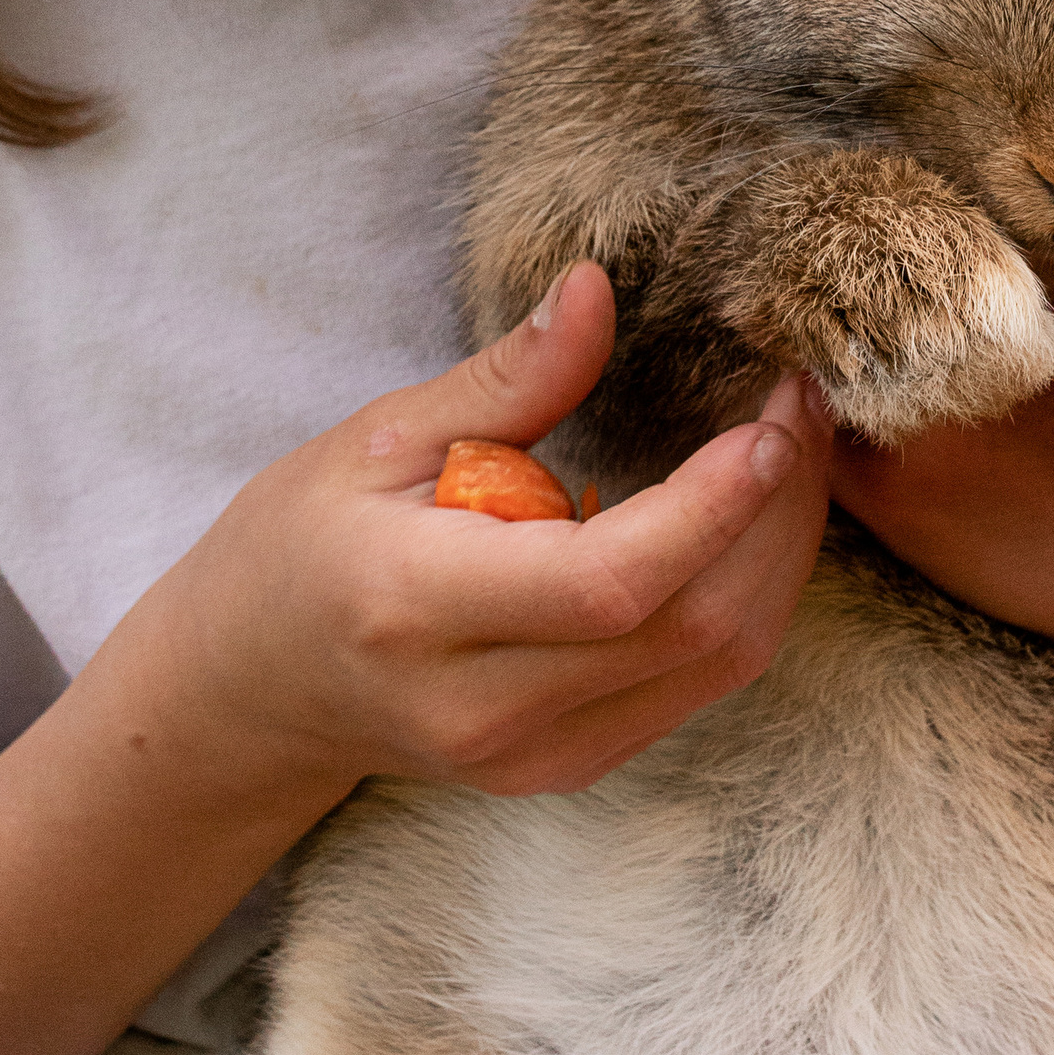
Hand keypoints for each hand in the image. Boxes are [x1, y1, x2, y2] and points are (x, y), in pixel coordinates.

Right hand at [130, 262, 832, 802]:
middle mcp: (485, 706)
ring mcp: (534, 756)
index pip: (607, 581)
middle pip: (690, 628)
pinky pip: (698, 686)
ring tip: (792, 451)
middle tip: (802, 406)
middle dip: (777, 513)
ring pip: (717, 665)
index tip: (774, 415)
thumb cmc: (300, 545)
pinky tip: (747, 522)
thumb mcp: (378, 437)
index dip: (712, 504)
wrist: (250, 692)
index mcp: (420, 608)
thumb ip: (506, 379)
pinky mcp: (570, 768)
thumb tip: (596, 286)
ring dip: (780, 556)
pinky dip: (745, 598)